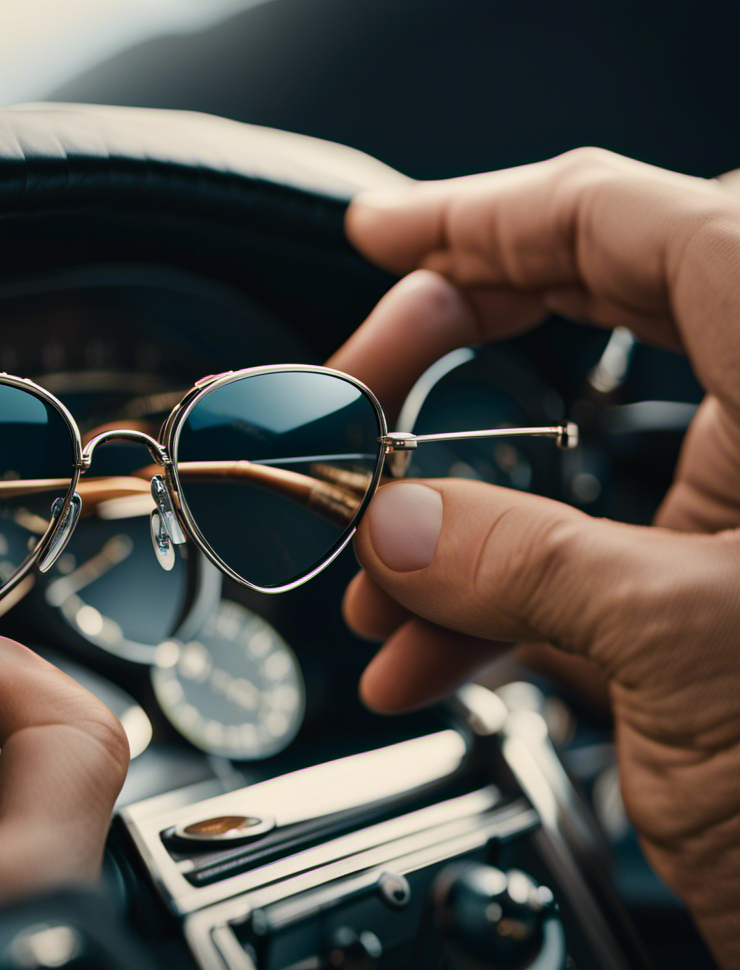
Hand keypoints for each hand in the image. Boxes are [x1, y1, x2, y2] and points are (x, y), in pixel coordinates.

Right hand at [328, 149, 739, 969]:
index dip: (479, 217)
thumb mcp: (689, 654)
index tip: (376, 233)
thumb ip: (523, 567)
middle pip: (588, 312)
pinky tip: (426, 661)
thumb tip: (398, 526)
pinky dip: (493, 603)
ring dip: (452, 520)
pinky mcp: (719, 588)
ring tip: (375, 589)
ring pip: (570, 454)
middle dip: (445, 363)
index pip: (622, 224)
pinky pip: (580, 555)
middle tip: (357, 402)